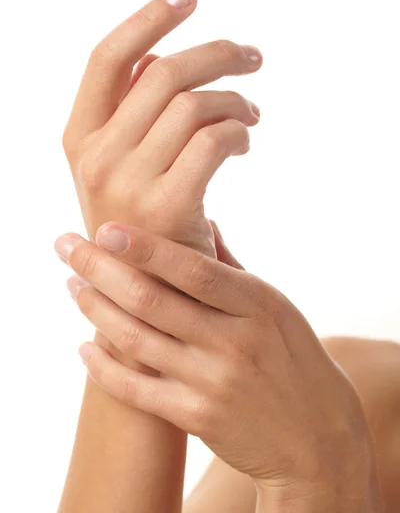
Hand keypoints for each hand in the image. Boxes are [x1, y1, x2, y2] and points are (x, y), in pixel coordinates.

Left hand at [54, 223, 382, 509]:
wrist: (317, 436)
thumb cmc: (293, 358)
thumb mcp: (275, 306)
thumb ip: (232, 266)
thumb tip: (203, 220)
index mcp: (256, 304)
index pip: (192, 270)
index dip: (145, 247)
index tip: (104, 227)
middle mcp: (234, 342)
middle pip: (151, 301)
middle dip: (99, 269)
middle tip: (66, 246)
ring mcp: (214, 383)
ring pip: (136, 341)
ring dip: (95, 310)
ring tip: (72, 285)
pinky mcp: (198, 418)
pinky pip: (137, 390)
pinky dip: (104, 368)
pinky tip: (84, 347)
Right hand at [62, 0, 261, 257]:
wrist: (145, 296)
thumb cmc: (140, 225)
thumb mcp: (119, 168)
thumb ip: (132, 112)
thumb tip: (160, 53)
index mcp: (79, 137)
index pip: (107, 57)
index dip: (149, 16)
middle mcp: (96, 155)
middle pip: (163, 72)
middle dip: (218, 54)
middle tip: (252, 57)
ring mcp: (127, 181)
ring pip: (193, 103)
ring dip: (235, 99)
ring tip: (254, 112)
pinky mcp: (167, 206)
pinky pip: (214, 139)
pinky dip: (239, 129)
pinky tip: (246, 140)